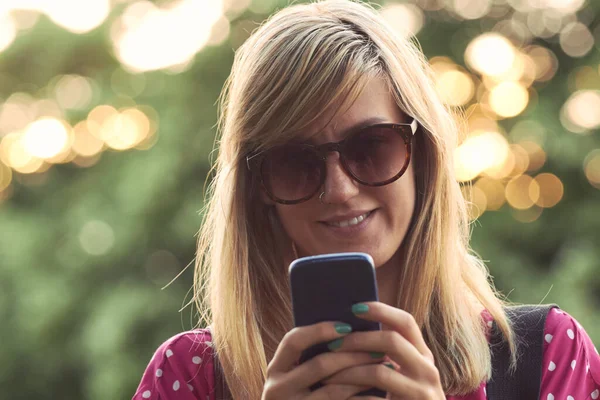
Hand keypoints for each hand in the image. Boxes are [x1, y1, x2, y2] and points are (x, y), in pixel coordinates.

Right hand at [262, 321, 385, 399]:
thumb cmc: (303, 394)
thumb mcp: (297, 375)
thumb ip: (311, 356)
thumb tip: (348, 329)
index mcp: (276, 369)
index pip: (294, 341)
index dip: (320, 330)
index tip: (347, 326)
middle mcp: (278, 389)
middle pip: (320, 365)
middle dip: (352, 354)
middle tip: (378, 348)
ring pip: (333, 389)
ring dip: (361, 376)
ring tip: (382, 368)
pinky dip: (359, 399)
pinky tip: (376, 393)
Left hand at [322, 302, 444, 398]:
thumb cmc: (404, 399)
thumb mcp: (404, 372)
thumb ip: (387, 352)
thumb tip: (349, 328)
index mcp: (423, 354)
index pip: (405, 322)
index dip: (381, 311)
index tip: (354, 308)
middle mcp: (427, 370)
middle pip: (392, 341)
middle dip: (358, 340)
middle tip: (332, 344)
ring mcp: (421, 392)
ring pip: (379, 372)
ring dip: (348, 372)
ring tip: (325, 376)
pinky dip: (353, 398)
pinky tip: (338, 398)